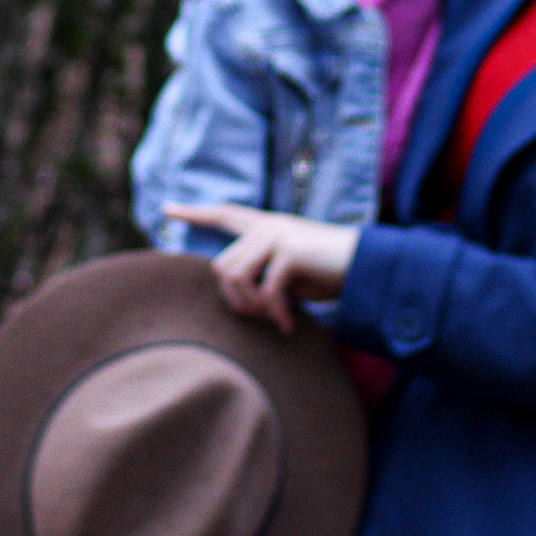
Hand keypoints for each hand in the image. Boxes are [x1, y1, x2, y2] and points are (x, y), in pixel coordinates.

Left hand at [163, 204, 359, 334]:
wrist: (367, 266)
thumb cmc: (330, 273)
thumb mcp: (290, 275)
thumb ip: (264, 275)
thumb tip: (238, 297)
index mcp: (267, 227)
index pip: (224, 214)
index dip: (195, 213)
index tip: (168, 209)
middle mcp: (267, 227)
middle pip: (221, 267)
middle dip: (234, 300)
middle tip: (261, 318)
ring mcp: (277, 236)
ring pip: (234, 277)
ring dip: (251, 307)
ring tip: (274, 319)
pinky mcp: (288, 251)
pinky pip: (264, 291)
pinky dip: (274, 314)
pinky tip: (287, 325)